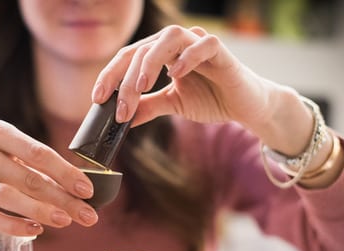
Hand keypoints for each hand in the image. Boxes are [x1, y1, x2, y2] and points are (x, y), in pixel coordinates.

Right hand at [0, 119, 97, 235]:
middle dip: (63, 198)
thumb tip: (77, 187)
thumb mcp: (0, 149)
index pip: (38, 153)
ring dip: (42, 211)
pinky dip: (15, 226)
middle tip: (88, 215)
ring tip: (66, 221)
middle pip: (28, 178)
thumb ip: (32, 163)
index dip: (66, 172)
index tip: (88, 190)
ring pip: (9, 197)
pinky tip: (36, 231)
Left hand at [92, 25, 278, 133]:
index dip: (110, 76)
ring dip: (150, 62)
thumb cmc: (211, 99)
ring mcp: (199, 43)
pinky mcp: (221, 51)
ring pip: (168, 38)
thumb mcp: (173, 104)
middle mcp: (177, 44)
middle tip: (120, 107)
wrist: (245, 106)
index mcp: (162, 54)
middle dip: (125, 79)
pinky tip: (176, 74)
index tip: (97, 99)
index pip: (129, 57)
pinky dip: (188, 56)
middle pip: (142, 49)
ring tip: (140, 87)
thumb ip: (148, 107)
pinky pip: (203, 44)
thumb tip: (122, 118)